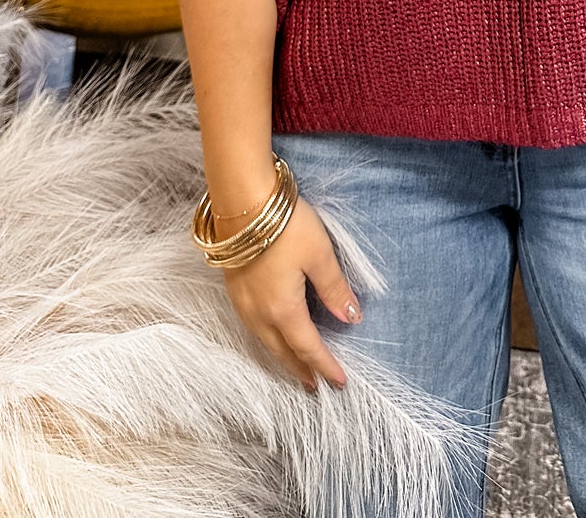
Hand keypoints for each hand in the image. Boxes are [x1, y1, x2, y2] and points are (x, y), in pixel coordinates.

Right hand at [218, 193, 362, 392]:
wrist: (241, 200)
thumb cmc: (285, 225)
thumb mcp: (320, 255)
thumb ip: (335, 289)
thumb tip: (352, 318)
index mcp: (282, 310)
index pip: (308, 348)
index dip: (325, 366)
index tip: (340, 383)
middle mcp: (258, 314)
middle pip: (282, 351)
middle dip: (300, 370)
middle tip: (315, 385)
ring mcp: (242, 302)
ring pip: (265, 341)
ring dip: (282, 356)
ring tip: (296, 365)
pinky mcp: (233, 288)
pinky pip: (253, 326)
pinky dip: (268, 338)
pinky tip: (273, 332)